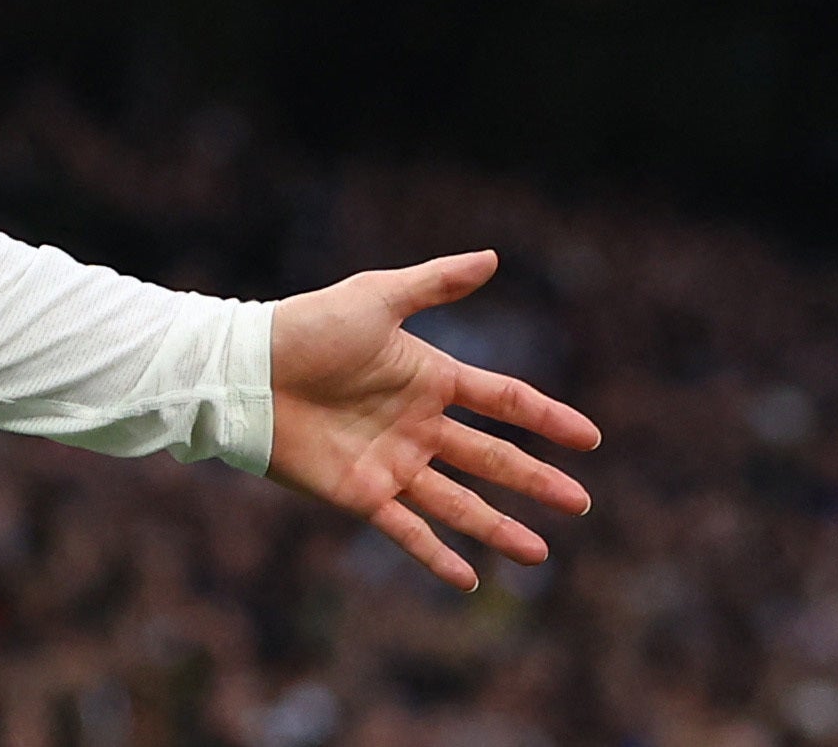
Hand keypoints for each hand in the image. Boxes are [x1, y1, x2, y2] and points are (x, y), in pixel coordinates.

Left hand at [268, 249, 599, 590]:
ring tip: (540, 554)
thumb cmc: (308, 326)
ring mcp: (392, 463)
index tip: (590, 439)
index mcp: (428, 378)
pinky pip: (407, 532)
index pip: (503, 401)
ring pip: (459, 504)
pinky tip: (468, 580)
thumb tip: (492, 256)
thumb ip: (435, 283)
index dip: (546, 419)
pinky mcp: (361, 494)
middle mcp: (417, 425)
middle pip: (491, 459)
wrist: (246, 370)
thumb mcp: (377, 297)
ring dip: (499, 529)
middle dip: (536, 482)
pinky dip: (436, 557)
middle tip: (581, 503)